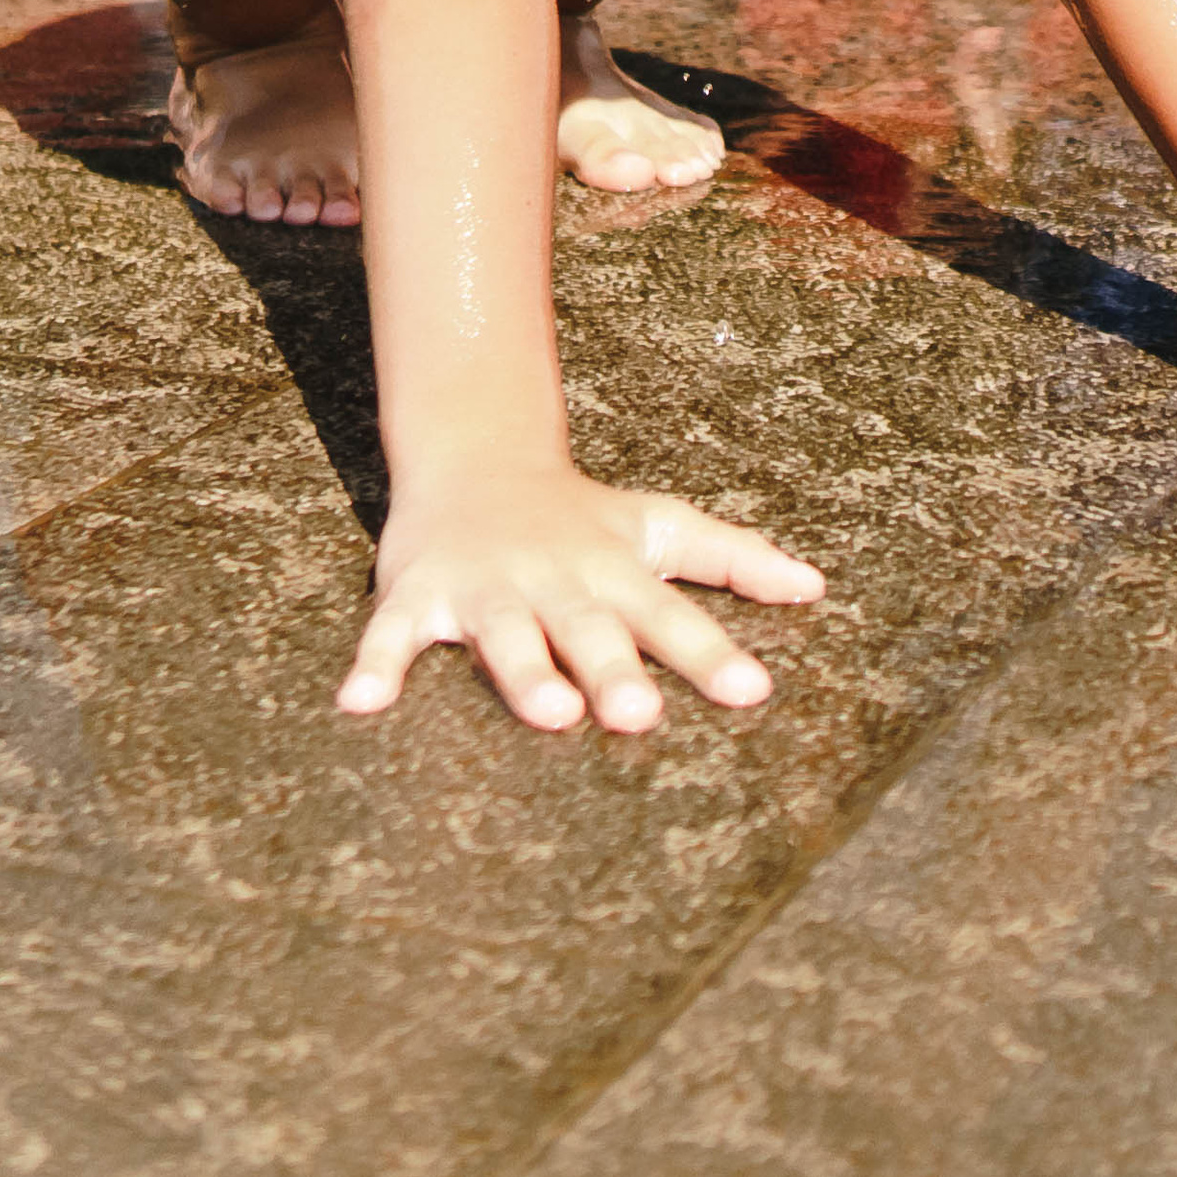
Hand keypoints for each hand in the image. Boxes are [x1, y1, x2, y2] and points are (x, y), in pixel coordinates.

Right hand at [336, 465, 822, 731]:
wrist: (474, 461)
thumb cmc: (580, 517)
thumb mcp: (657, 526)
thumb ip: (732, 558)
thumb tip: (816, 587)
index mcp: (612, 572)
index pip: (670, 615)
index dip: (709, 653)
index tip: (753, 691)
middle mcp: (553, 582)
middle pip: (588, 631)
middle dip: (613, 671)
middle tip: (640, 715)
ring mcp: (486, 588)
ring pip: (505, 636)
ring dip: (523, 674)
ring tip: (549, 714)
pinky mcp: (420, 593)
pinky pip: (392, 633)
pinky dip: (375, 665)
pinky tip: (360, 706)